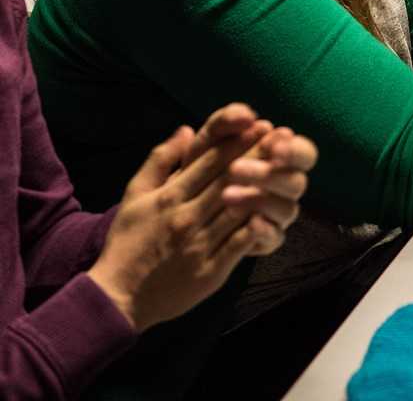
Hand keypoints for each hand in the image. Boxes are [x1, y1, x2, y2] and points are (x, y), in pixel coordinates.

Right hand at [88, 104, 314, 333]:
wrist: (118, 296)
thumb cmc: (127, 241)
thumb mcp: (135, 194)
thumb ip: (160, 160)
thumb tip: (186, 130)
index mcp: (170, 195)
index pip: (210, 161)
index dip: (238, 141)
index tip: (260, 124)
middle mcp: (187, 216)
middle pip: (229, 179)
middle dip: (258, 156)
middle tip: (282, 138)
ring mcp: (200, 244)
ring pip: (238, 210)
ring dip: (263, 187)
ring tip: (285, 170)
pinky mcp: (209, 272)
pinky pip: (238, 246)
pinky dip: (256, 229)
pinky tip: (273, 214)